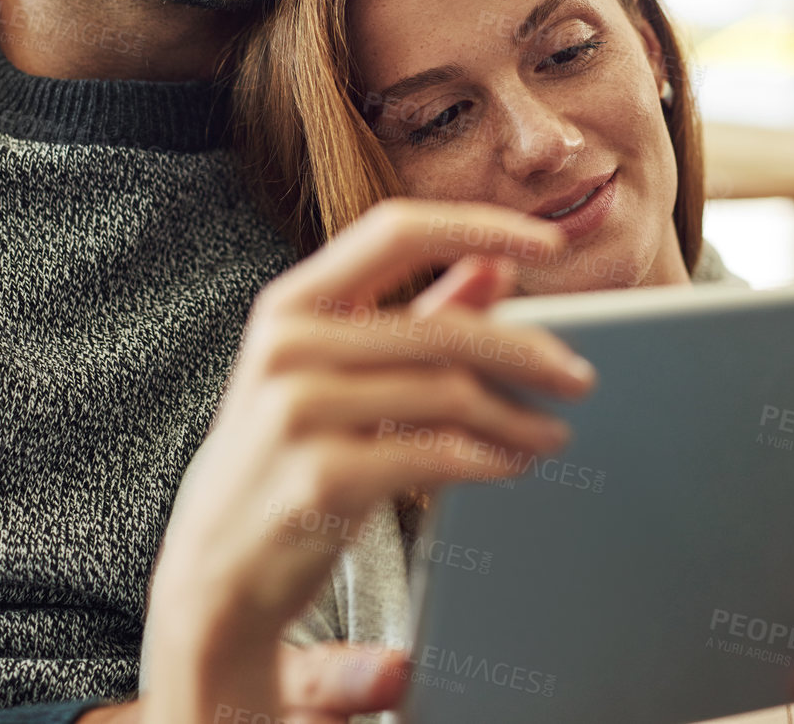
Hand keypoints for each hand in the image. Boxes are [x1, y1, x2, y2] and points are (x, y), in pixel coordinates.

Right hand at [138, 200, 594, 723]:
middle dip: (526, 348)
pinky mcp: (320, 479)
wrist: (213, 569)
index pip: (395, 230)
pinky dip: (491, 456)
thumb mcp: (335, 373)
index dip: (478, 224)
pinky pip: (435, 455)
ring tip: (555, 429)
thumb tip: (495, 265)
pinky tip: (516, 461)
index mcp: (290, 304)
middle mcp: (287, 347)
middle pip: (440, 327)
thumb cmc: (285, 454)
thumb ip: (414, 316)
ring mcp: (297, 412)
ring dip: (517, 413)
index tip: (551, 242)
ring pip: (447, 393)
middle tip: (580, 372)